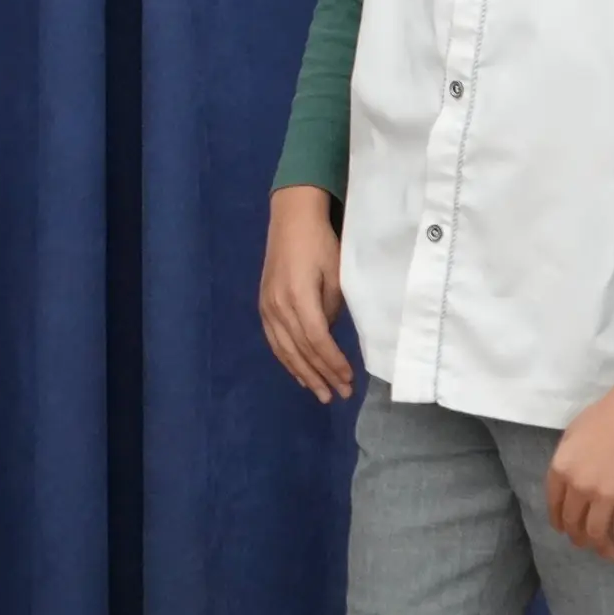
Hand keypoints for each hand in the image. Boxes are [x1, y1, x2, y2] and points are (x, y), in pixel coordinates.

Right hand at [258, 186, 353, 402]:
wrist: (291, 219)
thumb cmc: (320, 243)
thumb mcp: (336, 274)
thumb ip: (332, 309)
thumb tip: (328, 337)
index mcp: (298, 296)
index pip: (317, 340)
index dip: (333, 363)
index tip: (349, 379)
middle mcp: (278, 306)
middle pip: (301, 350)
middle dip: (322, 375)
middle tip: (340, 395)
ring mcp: (267, 307)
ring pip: (285, 350)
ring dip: (304, 374)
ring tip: (322, 394)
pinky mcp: (264, 306)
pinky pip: (275, 341)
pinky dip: (287, 361)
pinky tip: (299, 374)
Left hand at [545, 352, 613, 562]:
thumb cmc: (607, 414)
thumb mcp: (573, 434)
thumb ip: (567, 460)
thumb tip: (568, 482)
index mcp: (561, 467)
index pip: (554, 504)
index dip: (559, 521)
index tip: (563, 529)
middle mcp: (578, 486)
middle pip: (573, 522)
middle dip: (577, 536)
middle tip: (583, 542)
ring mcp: (605, 495)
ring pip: (596, 533)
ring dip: (597, 546)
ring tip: (601, 550)